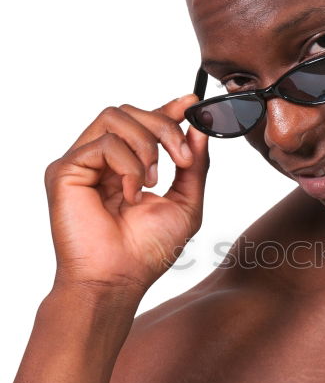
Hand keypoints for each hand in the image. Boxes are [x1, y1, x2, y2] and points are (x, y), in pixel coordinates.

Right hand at [44, 94, 208, 295]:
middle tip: (183, 158)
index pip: (143, 122)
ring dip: (146, 145)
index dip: (168, 108)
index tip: (192, 102)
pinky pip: (103, 143)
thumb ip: (195, 165)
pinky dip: (128, 166)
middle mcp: (102, 160)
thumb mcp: (186, 204)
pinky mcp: (65, 170)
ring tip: (154, 181)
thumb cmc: (147, 251)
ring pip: (116, 117)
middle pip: (131, 111)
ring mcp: (82, 163)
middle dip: (165, 127)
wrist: (118, 279)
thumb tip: (201, 126)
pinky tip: (131, 194)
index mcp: (127, 166)